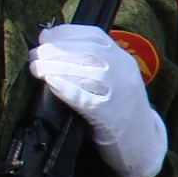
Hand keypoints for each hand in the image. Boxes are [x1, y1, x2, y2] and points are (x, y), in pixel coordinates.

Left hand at [29, 24, 166, 176]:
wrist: (143, 143)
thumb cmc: (119, 108)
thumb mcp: (113, 78)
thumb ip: (90, 61)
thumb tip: (49, 42)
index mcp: (123, 59)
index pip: (94, 36)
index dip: (66, 33)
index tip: (44, 36)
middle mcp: (124, 73)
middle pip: (88, 52)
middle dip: (56, 50)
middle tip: (34, 54)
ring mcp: (119, 94)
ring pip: (87, 72)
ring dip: (56, 67)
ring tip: (36, 68)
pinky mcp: (111, 117)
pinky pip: (87, 100)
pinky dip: (67, 89)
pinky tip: (51, 83)